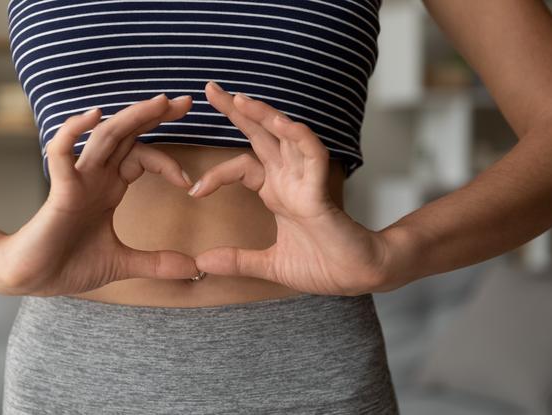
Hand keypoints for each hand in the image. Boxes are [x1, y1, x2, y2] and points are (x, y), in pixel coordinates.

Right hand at [0, 93, 198, 295]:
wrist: (31, 280)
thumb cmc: (68, 265)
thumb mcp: (122, 263)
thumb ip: (157, 263)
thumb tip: (194, 268)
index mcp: (109, 187)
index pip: (141, 155)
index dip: (167, 161)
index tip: (190, 183)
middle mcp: (95, 176)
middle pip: (126, 135)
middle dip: (154, 116)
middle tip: (185, 101)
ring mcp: (77, 180)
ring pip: (104, 136)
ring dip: (131, 117)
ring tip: (158, 102)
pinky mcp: (59, 191)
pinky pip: (61, 153)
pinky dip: (73, 132)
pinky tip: (93, 115)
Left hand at [190, 81, 392, 295]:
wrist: (358, 278)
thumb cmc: (324, 266)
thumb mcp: (270, 265)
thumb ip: (237, 261)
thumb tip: (201, 263)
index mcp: (277, 192)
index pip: (242, 166)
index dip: (216, 174)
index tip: (193, 191)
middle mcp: (290, 179)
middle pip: (261, 135)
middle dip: (237, 111)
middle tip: (210, 89)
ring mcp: (306, 182)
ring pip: (285, 135)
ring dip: (264, 115)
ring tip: (239, 99)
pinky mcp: (321, 191)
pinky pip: (312, 154)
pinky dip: (297, 136)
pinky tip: (279, 122)